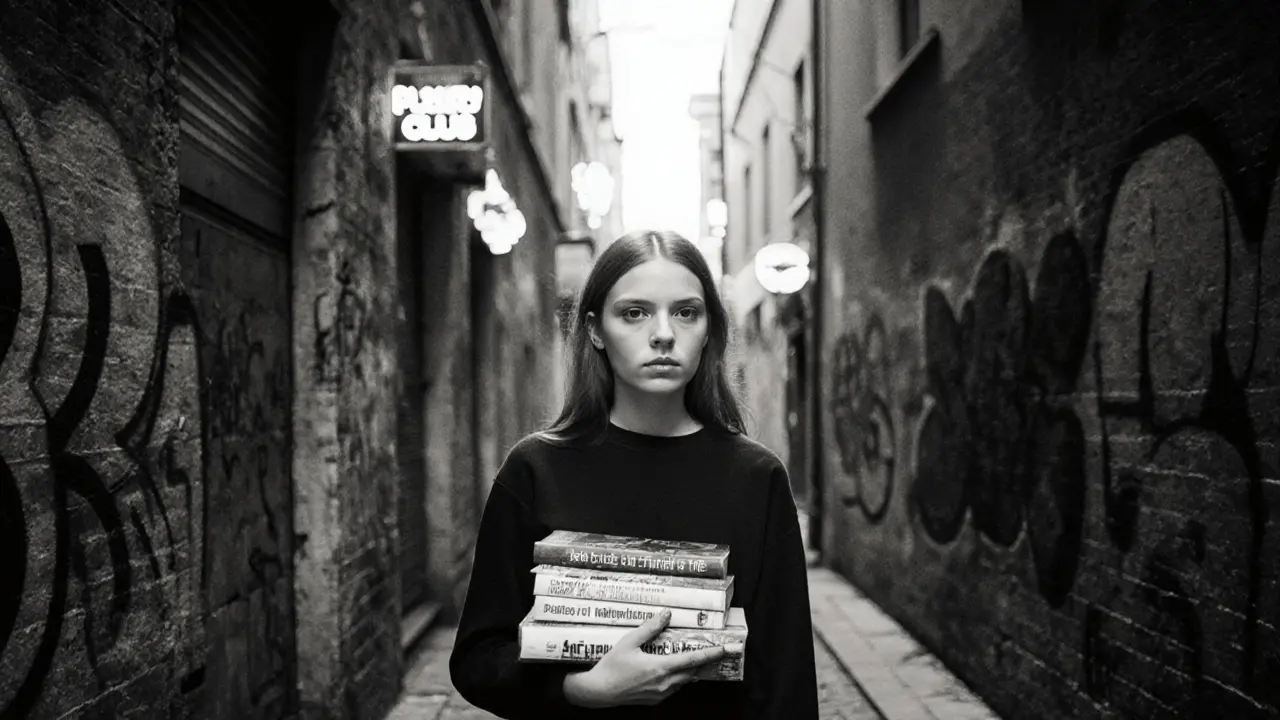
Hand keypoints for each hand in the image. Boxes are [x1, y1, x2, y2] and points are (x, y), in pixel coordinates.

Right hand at [562, 608, 744, 707]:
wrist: (598, 692)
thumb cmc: (611, 666)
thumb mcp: (629, 642)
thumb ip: (650, 628)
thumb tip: (666, 614)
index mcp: (660, 667)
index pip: (693, 660)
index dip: (712, 653)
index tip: (727, 648)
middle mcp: (664, 683)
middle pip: (693, 671)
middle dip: (705, 661)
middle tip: (717, 651)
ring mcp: (660, 693)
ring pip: (684, 680)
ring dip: (691, 669)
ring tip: (696, 657)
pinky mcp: (655, 699)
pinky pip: (674, 687)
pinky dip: (679, 677)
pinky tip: (673, 669)